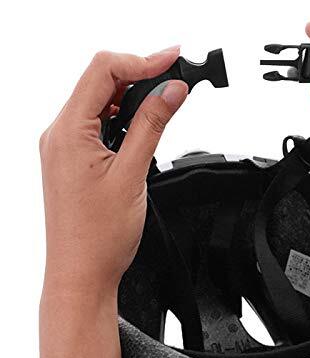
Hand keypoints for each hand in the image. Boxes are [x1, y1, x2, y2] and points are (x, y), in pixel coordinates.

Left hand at [39, 47, 187, 294]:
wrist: (81, 272)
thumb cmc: (98, 236)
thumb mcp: (131, 174)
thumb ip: (152, 126)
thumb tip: (171, 91)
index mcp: (68, 132)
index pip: (103, 71)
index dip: (142, 60)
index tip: (173, 60)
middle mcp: (60, 135)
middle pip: (100, 82)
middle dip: (139, 75)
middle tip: (176, 80)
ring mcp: (64, 147)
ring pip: (99, 103)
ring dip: (131, 98)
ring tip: (164, 105)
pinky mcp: (73, 160)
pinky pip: (96, 125)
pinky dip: (121, 120)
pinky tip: (141, 128)